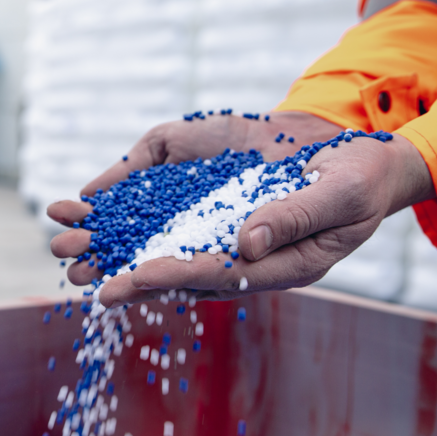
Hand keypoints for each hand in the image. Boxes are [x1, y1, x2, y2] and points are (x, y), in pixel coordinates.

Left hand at [47, 111, 343, 288]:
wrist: (361, 157)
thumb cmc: (361, 180)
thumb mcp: (341, 195)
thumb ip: (295, 218)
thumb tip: (245, 242)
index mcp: (284, 265)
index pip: (223, 275)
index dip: (177, 276)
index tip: (131, 279)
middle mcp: (252, 253)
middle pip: (186, 268)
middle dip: (135, 273)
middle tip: (86, 279)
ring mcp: (237, 228)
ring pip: (175, 241)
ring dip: (127, 242)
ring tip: (75, 243)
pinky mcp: (228, 204)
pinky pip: (183, 212)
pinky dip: (145, 209)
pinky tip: (106, 206)